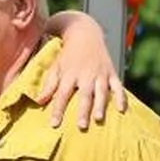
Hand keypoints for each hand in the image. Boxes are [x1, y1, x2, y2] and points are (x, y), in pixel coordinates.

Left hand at [37, 16, 126, 130]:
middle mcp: (85, 75)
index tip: (54, 124)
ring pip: (101, 92)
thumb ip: (49, 85)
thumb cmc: (67, 56)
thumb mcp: (56, 68)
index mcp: (69, 75)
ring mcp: (100, 74)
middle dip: (83, 111)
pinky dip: (121, 97)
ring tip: (99, 119)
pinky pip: (118, 86)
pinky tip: (121, 110)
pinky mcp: (111, 72)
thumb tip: (38, 101)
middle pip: (84, 95)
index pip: (62, 95)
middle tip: (81, 126)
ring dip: (101, 106)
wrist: (85, 34)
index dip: (58, 110)